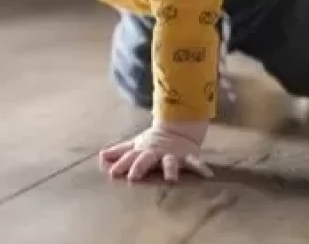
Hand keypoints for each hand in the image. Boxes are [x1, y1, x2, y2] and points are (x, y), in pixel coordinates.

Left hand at [98, 122, 213, 182]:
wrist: (178, 128)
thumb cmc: (152, 142)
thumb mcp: (135, 145)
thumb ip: (120, 152)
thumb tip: (101, 156)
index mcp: (143, 151)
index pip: (129, 158)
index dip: (121, 164)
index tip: (112, 173)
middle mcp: (156, 153)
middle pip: (146, 159)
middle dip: (140, 167)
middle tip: (133, 177)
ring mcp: (172, 155)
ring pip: (170, 162)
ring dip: (170, 170)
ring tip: (171, 180)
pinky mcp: (187, 156)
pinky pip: (195, 162)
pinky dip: (201, 167)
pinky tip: (208, 174)